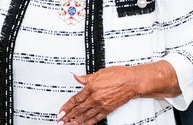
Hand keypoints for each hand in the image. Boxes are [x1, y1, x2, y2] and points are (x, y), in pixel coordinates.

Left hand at [58, 61, 178, 123]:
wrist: (132, 82)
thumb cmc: (119, 75)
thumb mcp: (99, 72)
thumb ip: (86, 77)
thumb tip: (76, 76)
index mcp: (91, 87)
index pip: (75, 99)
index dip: (67, 107)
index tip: (61, 111)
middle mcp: (95, 98)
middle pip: (78, 110)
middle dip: (68, 116)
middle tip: (61, 121)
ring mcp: (101, 105)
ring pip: (85, 116)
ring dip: (75, 121)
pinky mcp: (107, 110)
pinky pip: (95, 118)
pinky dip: (88, 123)